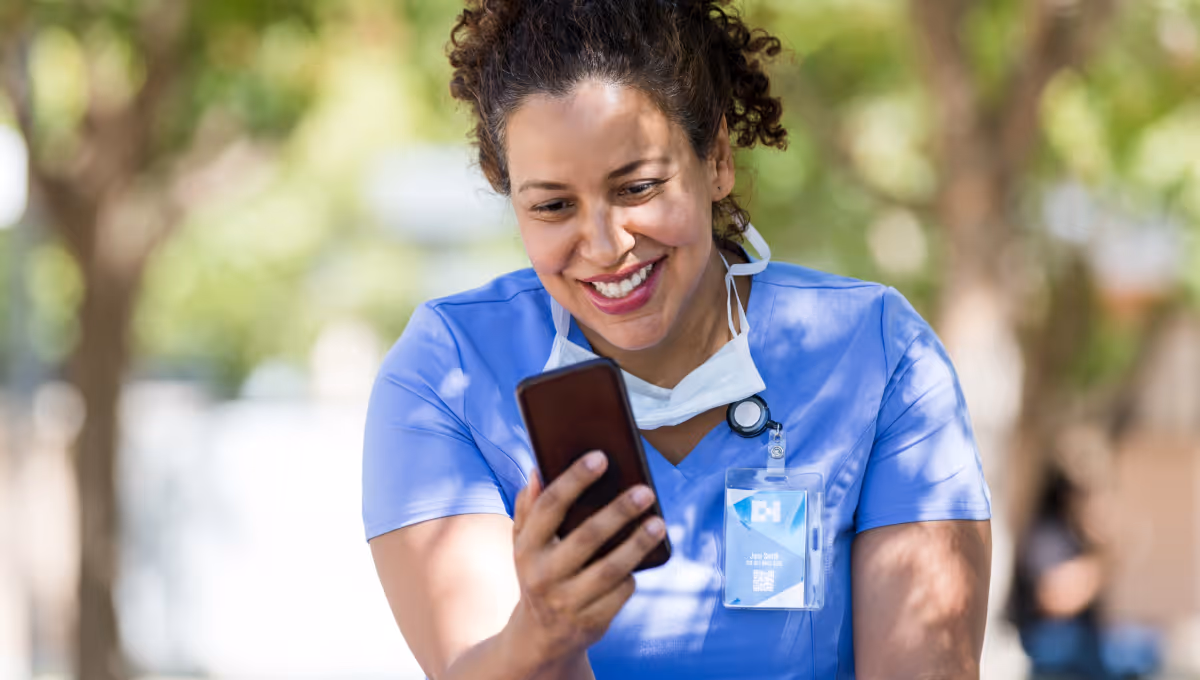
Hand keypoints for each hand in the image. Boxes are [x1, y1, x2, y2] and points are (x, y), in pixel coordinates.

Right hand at [506, 451, 665, 673]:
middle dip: (618, 511)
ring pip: (610, 569)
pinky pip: (620, 592)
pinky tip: (644, 558)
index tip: (600, 458)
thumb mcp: (524, 545)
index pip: (550, 506)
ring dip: (637, 544)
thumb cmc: (539, 573)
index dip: (574, 479)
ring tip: (658, 523)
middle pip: (586, 537)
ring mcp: (567, 602)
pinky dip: (633, 574)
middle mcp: (543, 576)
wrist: (540, 637)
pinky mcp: (591, 622)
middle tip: (645, 490)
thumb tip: (539, 470)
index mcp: (526, 548)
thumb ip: (529, 508)